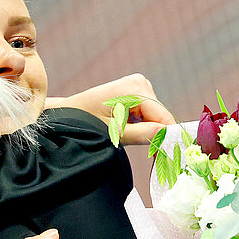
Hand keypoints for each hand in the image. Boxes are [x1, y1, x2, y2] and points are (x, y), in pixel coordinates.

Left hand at [51, 74, 176, 144]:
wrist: (69, 113)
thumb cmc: (86, 123)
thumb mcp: (115, 133)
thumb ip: (143, 134)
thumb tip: (167, 135)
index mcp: (135, 89)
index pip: (164, 117)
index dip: (167, 137)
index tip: (169, 156)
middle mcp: (140, 82)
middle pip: (161, 117)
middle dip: (156, 135)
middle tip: (148, 155)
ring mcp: (139, 85)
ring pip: (156, 116)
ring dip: (148, 130)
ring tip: (128, 137)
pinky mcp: (137, 91)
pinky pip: (149, 112)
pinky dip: (143, 124)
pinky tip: (128, 129)